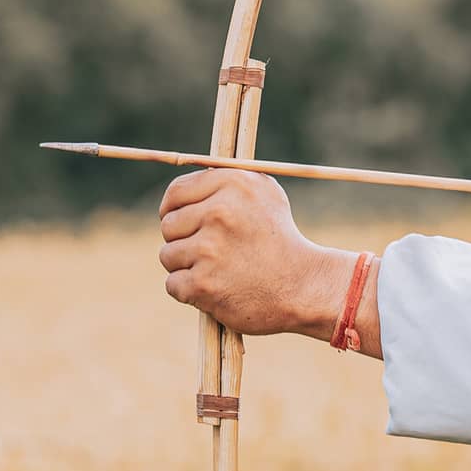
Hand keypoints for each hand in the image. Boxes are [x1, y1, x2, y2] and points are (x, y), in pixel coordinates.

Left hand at [158, 170, 349, 336]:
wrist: (303, 286)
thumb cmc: (280, 239)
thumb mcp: (264, 194)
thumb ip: (226, 181)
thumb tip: (189, 179)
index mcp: (233, 184)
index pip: (175, 193)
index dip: (173, 209)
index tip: (182, 221)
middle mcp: (219, 213)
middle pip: (168, 226)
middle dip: (183, 239)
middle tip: (210, 251)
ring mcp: (209, 250)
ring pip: (168, 256)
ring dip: (186, 266)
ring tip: (217, 269)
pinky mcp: (203, 284)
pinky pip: (174, 284)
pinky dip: (190, 290)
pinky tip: (216, 288)